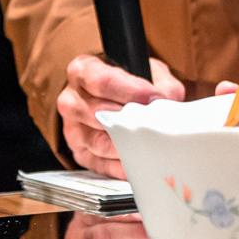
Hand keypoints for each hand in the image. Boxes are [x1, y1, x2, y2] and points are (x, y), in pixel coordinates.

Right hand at [58, 55, 183, 177]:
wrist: (111, 96)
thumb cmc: (128, 82)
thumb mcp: (145, 70)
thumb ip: (159, 83)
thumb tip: (167, 100)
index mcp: (82, 72)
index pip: (102, 81)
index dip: (131, 90)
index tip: (154, 97)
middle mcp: (71, 101)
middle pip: (99, 114)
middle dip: (130, 120)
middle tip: (154, 122)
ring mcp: (73, 130)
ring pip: (99, 143)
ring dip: (127, 145)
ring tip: (149, 142)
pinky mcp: (81, 154)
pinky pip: (101, 165)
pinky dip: (122, 167)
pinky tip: (139, 162)